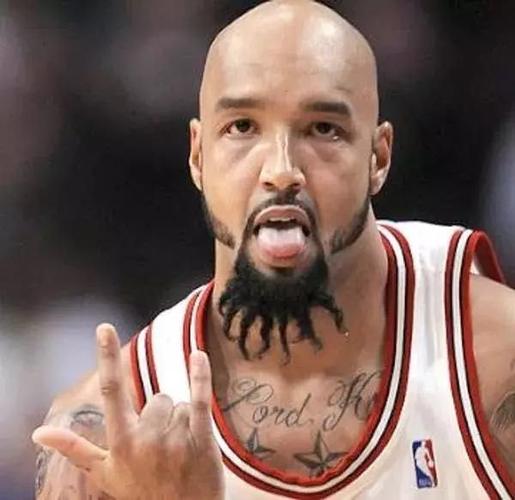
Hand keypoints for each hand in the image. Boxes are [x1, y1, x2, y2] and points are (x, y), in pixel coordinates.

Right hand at [32, 324, 224, 499]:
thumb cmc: (141, 493)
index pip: (111, 391)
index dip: (107, 356)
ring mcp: (174, 440)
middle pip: (159, 399)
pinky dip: (200, 376)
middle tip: (164, 449)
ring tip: (180, 451)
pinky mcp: (201, 441)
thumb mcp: (105, 473)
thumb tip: (38, 432)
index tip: (104, 327)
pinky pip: (200, 400)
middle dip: (163, 417)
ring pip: (181, 404)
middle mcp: (146, 439)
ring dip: (183, 422)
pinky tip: (198, 355)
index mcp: (121, 442)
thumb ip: (74, 448)